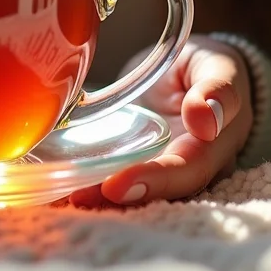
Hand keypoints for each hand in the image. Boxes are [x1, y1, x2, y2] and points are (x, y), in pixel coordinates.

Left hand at [70, 34, 252, 207]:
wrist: (194, 77)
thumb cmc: (207, 71)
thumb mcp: (218, 69)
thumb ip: (218, 90)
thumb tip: (205, 118)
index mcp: (212, 149)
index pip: (185, 172)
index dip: (153, 181)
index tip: (115, 187)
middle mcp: (185, 171)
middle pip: (153, 195)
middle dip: (113, 200)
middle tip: (77, 198)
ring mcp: (157, 171)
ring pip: (131, 196)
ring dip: (95, 201)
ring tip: (59, 199)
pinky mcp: (132, 166)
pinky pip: (111, 182)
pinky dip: (83, 188)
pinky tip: (52, 191)